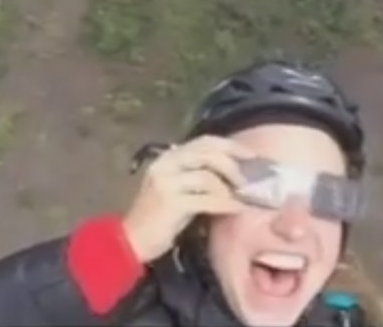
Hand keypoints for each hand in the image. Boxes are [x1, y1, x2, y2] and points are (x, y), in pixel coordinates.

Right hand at [121, 135, 255, 262]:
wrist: (131, 241)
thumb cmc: (158, 216)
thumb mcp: (175, 188)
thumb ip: (195, 174)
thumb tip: (233, 170)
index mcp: (167, 157)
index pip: (204, 141)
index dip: (229, 146)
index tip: (250, 155)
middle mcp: (166, 164)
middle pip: (208, 154)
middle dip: (233, 166)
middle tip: (247, 181)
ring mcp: (167, 183)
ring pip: (208, 177)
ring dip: (230, 189)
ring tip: (240, 199)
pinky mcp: (171, 203)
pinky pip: (208, 199)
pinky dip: (226, 204)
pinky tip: (236, 209)